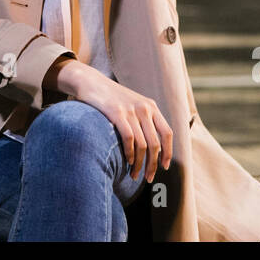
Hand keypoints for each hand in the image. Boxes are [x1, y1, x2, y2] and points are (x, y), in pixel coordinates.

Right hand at [52, 60, 173, 182]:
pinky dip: (129, 154)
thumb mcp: (133, 104)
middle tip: (148, 178)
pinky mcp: (116, 113)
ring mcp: (130, 110)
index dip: (167, 152)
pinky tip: (128, 161)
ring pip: (142, 145)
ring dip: (140, 164)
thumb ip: (144, 120)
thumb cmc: (111, 98)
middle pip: (155, 143)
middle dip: (153, 164)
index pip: (167, 133)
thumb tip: (152, 147)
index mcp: (151, 106)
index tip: (164, 166)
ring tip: (134, 174)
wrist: (91, 81)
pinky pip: (128, 139)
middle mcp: (144, 108)